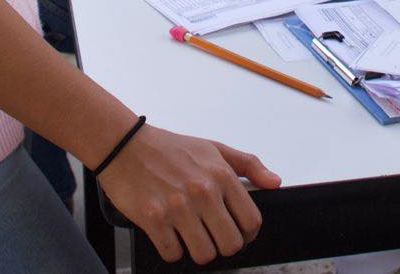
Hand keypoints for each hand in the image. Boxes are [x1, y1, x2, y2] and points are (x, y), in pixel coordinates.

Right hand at [99, 123, 280, 264]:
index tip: (238, 233)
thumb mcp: (213, 148)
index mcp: (221, 175)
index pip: (251, 221)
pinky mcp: (153, 220)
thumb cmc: (169, 148)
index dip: (247, 234)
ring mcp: (177, 207)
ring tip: (191, 236)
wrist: (125, 144)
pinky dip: (172, 250)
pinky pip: (173, 254)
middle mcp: (202, 192)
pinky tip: (169, 234)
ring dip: (198, 250)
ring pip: (204, 255)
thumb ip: (249, 165)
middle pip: (231, 244)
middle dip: (223, 245)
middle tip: (212, 236)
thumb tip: (274, 182)